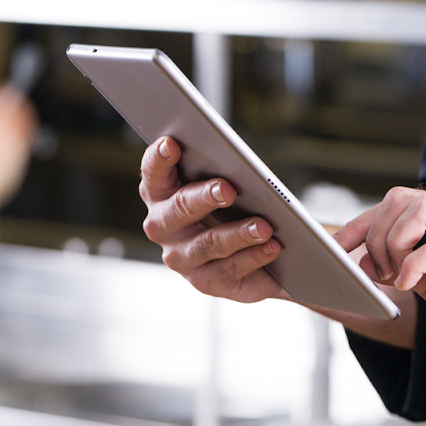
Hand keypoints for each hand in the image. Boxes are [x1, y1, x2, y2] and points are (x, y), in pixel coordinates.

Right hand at [138, 136, 284, 302]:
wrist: (259, 251)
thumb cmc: (237, 205)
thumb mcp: (228, 184)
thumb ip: (223, 171)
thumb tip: (239, 164)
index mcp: (161, 192)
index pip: (153, 172)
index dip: (159, 157)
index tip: (172, 143)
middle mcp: (162, 226)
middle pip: (179, 208)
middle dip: (204, 197)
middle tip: (229, 189)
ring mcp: (181, 258)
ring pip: (208, 243)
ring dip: (238, 234)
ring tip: (264, 226)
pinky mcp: (205, 282)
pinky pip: (229, 270)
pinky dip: (253, 257)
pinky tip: (272, 246)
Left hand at [334, 188, 425, 371]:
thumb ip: (405, 265)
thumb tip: (365, 262)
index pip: (399, 200)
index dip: (361, 221)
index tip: (338, 245)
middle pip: (403, 198)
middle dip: (375, 234)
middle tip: (376, 271)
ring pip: (422, 212)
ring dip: (394, 245)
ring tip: (395, 275)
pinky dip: (414, 265)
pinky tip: (411, 286)